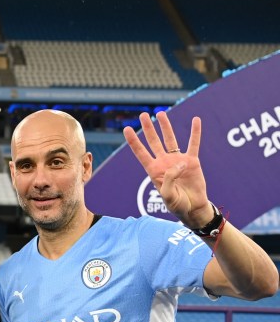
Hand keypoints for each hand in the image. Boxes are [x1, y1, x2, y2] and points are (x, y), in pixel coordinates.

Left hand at [123, 111, 211, 228]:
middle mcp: (164, 162)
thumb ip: (169, 179)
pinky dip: (195, 132)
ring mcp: (178, 160)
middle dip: (147, 128)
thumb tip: (179, 163)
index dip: (133, 141)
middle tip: (143, 115)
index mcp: (153, 170)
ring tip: (160, 114)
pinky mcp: (192, 161)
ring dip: (165, 126)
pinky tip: (195, 120)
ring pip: (170, 139)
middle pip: (153, 142)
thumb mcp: (168, 196)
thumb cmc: (177, 204)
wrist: (192, 208)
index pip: (141, 153)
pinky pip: (194, 143)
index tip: (126, 128)